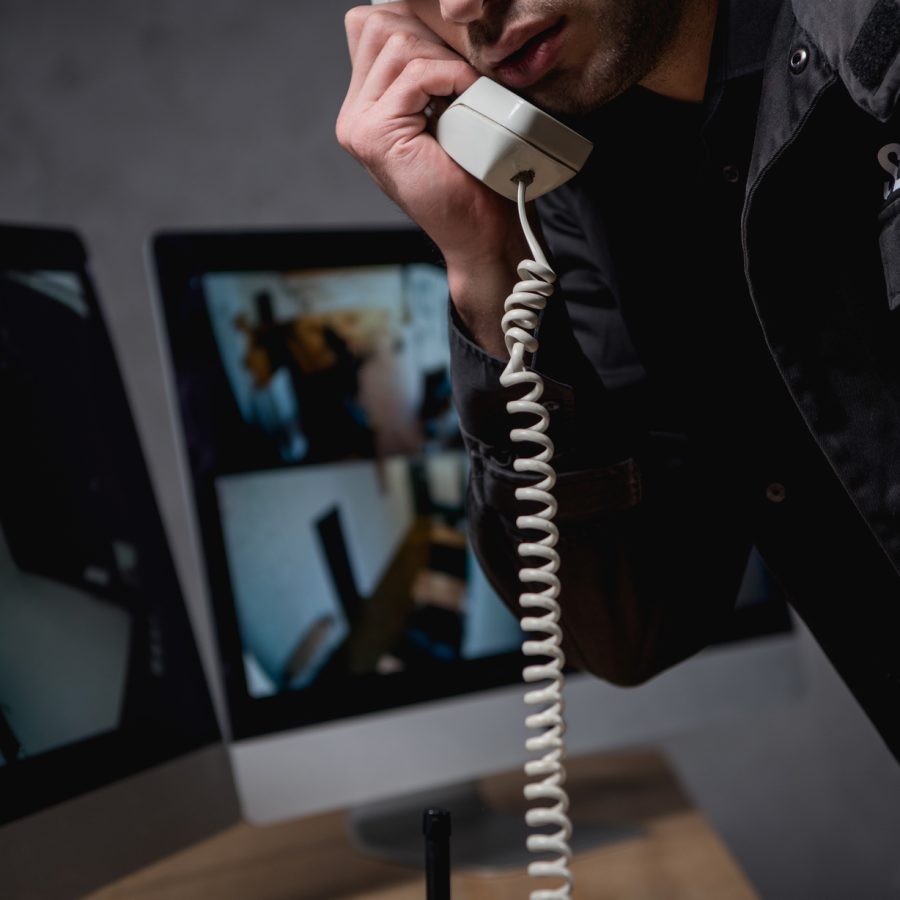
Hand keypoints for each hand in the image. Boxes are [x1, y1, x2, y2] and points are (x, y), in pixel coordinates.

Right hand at [337, 3, 527, 355]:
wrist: (482, 233)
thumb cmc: (476, 178)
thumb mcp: (450, 110)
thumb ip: (430, 71)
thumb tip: (436, 20)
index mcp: (365, 107)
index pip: (371, 27)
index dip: (415, 27)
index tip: (453, 59)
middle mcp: (354, 116)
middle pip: (379, 26)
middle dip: (430, 38)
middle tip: (462, 76)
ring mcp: (359, 127)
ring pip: (397, 45)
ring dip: (443, 60)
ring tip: (466, 93)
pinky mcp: (376, 136)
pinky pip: (414, 75)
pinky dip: (450, 77)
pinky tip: (467, 97)